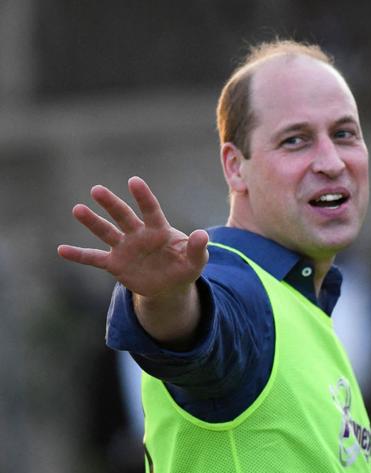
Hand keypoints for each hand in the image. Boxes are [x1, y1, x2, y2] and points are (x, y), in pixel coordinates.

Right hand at [57, 176, 207, 297]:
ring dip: (92, 222)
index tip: (134, 181)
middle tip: (97, 190)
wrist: (169, 286)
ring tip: (77, 209)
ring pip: (106, 232)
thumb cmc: (184, 267)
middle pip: (123, 216)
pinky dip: (79, 255)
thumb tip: (202, 235)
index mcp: (159, 230)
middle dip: (111, 204)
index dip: (143, 197)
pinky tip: (61, 250)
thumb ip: (197, 248)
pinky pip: (94, 258)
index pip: (150, 210)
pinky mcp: (115, 264)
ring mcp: (124, 248)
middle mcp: (138, 234)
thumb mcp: (195, 261)